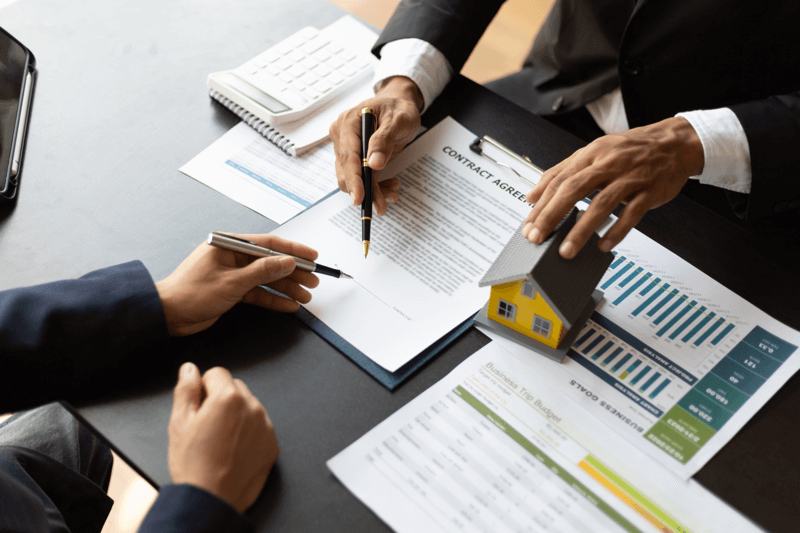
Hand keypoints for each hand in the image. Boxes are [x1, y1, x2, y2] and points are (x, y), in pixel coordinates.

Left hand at [155, 234, 319, 334]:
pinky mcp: (233, 291)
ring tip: (306, 296)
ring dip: (287, 288)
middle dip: (294, 272)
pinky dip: (274, 299)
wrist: (168, 315)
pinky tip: (289, 305)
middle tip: (313, 280)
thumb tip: (288, 261)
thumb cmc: (191, 293)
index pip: (268, 244)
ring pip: (267, 279)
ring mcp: (234, 274)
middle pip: (271, 262)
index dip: (293, 249)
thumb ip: (263, 271)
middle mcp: (233, 257)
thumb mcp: (232, 282)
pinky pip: (258, 293)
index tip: (312, 256)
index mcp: (229, 245)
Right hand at [169, 363, 278, 512]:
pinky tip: (233, 449)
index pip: (217, 373)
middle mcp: (252, 408)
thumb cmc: (193, 465)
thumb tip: (189, 369)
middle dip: (221, 399)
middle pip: (235, 388)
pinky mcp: (272, 444)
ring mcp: (265, 426)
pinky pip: (261, 427)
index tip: (200, 404)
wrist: (211, 500)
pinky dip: (249, 433)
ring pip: (249, 407)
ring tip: (220, 440)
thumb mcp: (179, 422)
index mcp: (228, 398)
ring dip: (237, 415)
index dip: (204, 387)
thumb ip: (186, 389)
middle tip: (207, 424)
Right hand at [330, 76, 423, 215]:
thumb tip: (374, 163)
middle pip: (347, 172)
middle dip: (365, 191)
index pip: (348, 156)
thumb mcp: (398, 119)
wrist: (398, 106)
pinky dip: (375, 188)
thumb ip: (384, 139)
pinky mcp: (355, 160)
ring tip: (393, 194)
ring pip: (353, 180)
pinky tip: (391, 187)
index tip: (360, 197)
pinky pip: (362, 180)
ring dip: (372, 192)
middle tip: (382, 206)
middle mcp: (342, 137)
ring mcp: (347, 150)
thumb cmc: (397, 108)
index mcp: (348, 123)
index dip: (354, 178)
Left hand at [521, 117, 703, 257]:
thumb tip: (533, 195)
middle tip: (538, 237)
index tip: (529, 225)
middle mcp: (609, 163)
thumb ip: (562, 172)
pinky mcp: (650, 191)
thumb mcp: (593, 152)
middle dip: (552, 215)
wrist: (675, 142)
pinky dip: (617, 231)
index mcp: (591, 154)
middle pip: (574, 189)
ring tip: (566, 250)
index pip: (559, 179)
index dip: (541, 204)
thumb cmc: (631, 149)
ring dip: (581, 230)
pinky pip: (632, 214)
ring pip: (602, 203)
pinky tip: (603, 245)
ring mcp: (630, 177)